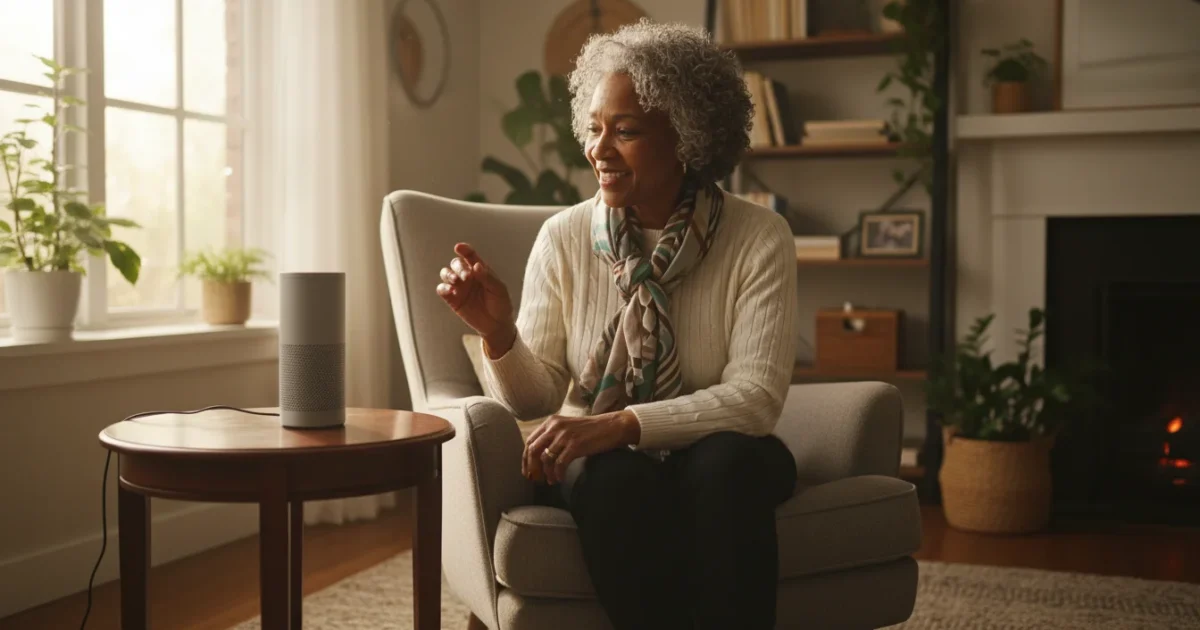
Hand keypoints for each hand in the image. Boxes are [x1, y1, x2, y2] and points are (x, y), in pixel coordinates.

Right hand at [436, 243, 515, 355]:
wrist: (497, 325)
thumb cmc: (501, 304)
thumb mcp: (499, 290)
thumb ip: (488, 277)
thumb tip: (476, 265)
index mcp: (480, 270)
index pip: (470, 255)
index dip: (464, 249)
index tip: (459, 247)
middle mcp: (467, 276)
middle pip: (456, 264)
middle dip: (458, 267)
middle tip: (466, 277)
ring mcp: (459, 287)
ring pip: (446, 274)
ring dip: (448, 275)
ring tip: (456, 281)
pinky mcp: (452, 300)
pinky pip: (442, 289)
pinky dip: (443, 288)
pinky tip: (450, 291)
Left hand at [523, 411, 641, 484]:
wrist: (611, 426)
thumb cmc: (590, 430)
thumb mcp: (567, 427)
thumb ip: (553, 436)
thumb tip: (539, 456)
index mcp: (551, 422)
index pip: (530, 441)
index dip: (526, 458)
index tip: (527, 471)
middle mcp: (555, 427)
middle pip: (533, 450)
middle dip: (532, 467)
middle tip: (535, 479)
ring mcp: (565, 436)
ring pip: (545, 459)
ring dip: (546, 473)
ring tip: (550, 481)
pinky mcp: (575, 445)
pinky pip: (559, 464)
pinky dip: (557, 474)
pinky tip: (560, 479)